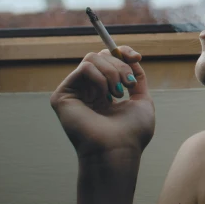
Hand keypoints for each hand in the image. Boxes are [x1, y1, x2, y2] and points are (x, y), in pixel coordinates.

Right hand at [50, 46, 155, 161]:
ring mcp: (74, 93)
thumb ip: (137, 78)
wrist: (118, 150)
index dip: (122, 53)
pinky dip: (99, 77)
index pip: (107, 60)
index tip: (137, 57)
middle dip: (120, 65)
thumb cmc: (132, 133)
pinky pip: (84, 68)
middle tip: (129, 84)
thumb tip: (132, 58)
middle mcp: (87, 91)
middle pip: (101, 56)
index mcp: (103, 93)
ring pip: (92, 58)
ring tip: (117, 94)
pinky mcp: (62, 96)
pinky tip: (103, 97)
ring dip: (112, 72)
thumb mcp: (142, 100)